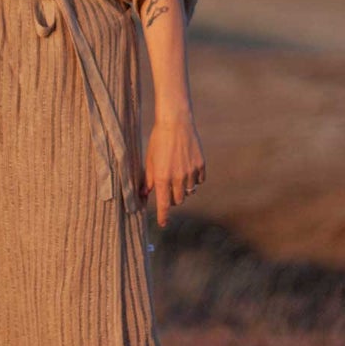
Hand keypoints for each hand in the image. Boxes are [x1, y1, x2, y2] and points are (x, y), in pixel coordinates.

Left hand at [140, 112, 205, 227]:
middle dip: (172, 199)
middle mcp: (177, 177)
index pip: (163, 204)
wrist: (176, 122)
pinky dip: (194, 180)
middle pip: (177, 200)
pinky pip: (199, 181)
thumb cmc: (158, 140)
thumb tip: (143, 194)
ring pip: (188, 191)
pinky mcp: (201, 165)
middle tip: (168, 190)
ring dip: (183, 189)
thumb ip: (147, 179)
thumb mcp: (149, 160)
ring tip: (178, 177)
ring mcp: (191, 172)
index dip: (163, 216)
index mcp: (162, 177)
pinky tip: (188, 170)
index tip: (163, 223)